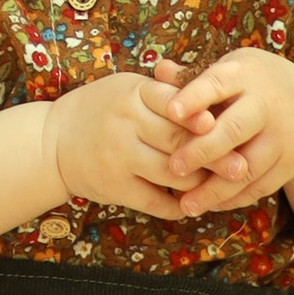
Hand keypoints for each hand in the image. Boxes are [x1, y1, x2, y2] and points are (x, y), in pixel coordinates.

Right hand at [49, 67, 211, 219]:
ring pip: (172, 173)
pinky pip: (155, 201)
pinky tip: (191, 204)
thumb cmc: (102, 110)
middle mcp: (125, 124)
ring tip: (219, 185)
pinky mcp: (115, 187)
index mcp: (132, 93)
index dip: (200, 117)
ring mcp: (119, 157)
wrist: (54, 141)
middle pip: (178, 141)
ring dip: (199, 182)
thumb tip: (211, 107)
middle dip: (213, 156)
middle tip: (240, 166)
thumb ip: (164, 93)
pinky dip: (178, 206)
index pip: (174, 104)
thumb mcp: (126, 88)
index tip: (223, 126)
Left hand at [160, 48, 293, 219]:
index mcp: (245, 74)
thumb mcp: (229, 69)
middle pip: (234, 130)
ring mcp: (283, 135)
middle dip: (202, 151)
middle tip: (173, 167)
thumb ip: (192, 76)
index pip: (218, 84)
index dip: (194, 98)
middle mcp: (267, 104)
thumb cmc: (251, 84)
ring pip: (247, 167)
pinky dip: (233, 199)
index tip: (170, 112)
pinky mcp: (291, 162)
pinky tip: (209, 205)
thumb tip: (159, 70)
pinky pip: (260, 186)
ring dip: (215, 189)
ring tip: (186, 204)